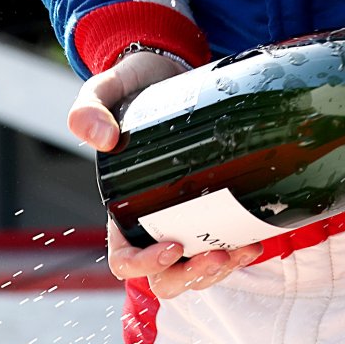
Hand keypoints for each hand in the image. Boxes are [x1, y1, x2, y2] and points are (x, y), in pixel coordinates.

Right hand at [68, 49, 262, 294]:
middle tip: (218, 254)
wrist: (167, 67)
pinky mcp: (210, 202)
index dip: (144, 265)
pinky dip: (238, 248)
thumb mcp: (105, 90)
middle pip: (166, 275)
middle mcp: (151, 220)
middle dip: (193, 275)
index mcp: (121, 207)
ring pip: (196, 267)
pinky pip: (221, 242)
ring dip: (220, 268)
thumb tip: (102, 139)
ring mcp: (183, 215)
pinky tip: (254, 239)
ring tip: (243, 248)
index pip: (124, 258)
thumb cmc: (131, 85)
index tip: (173, 247)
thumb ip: (90, 108)